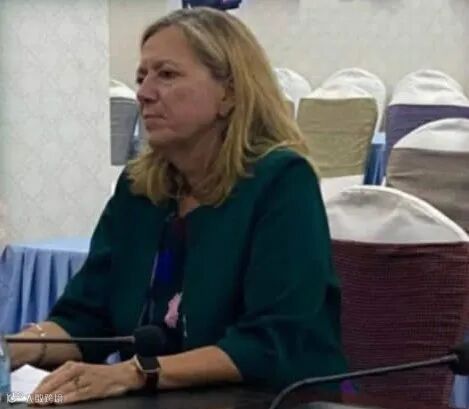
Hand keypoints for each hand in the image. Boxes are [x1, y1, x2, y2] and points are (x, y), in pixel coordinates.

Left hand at [29, 359, 144, 405]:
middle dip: (43, 392)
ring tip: (43, 402)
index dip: (39, 387)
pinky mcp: (95, 388)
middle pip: (57, 381)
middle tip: (33, 401)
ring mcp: (87, 379)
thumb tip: (47, 392)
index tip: (30, 397)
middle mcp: (79, 370)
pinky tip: (60, 401)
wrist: (122, 374)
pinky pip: (80, 393)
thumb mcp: (81, 374)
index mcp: (73, 366)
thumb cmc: (100, 376)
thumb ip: (65, 380)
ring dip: (53, 395)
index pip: (51, 376)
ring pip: (66, 387)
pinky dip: (69, 397)